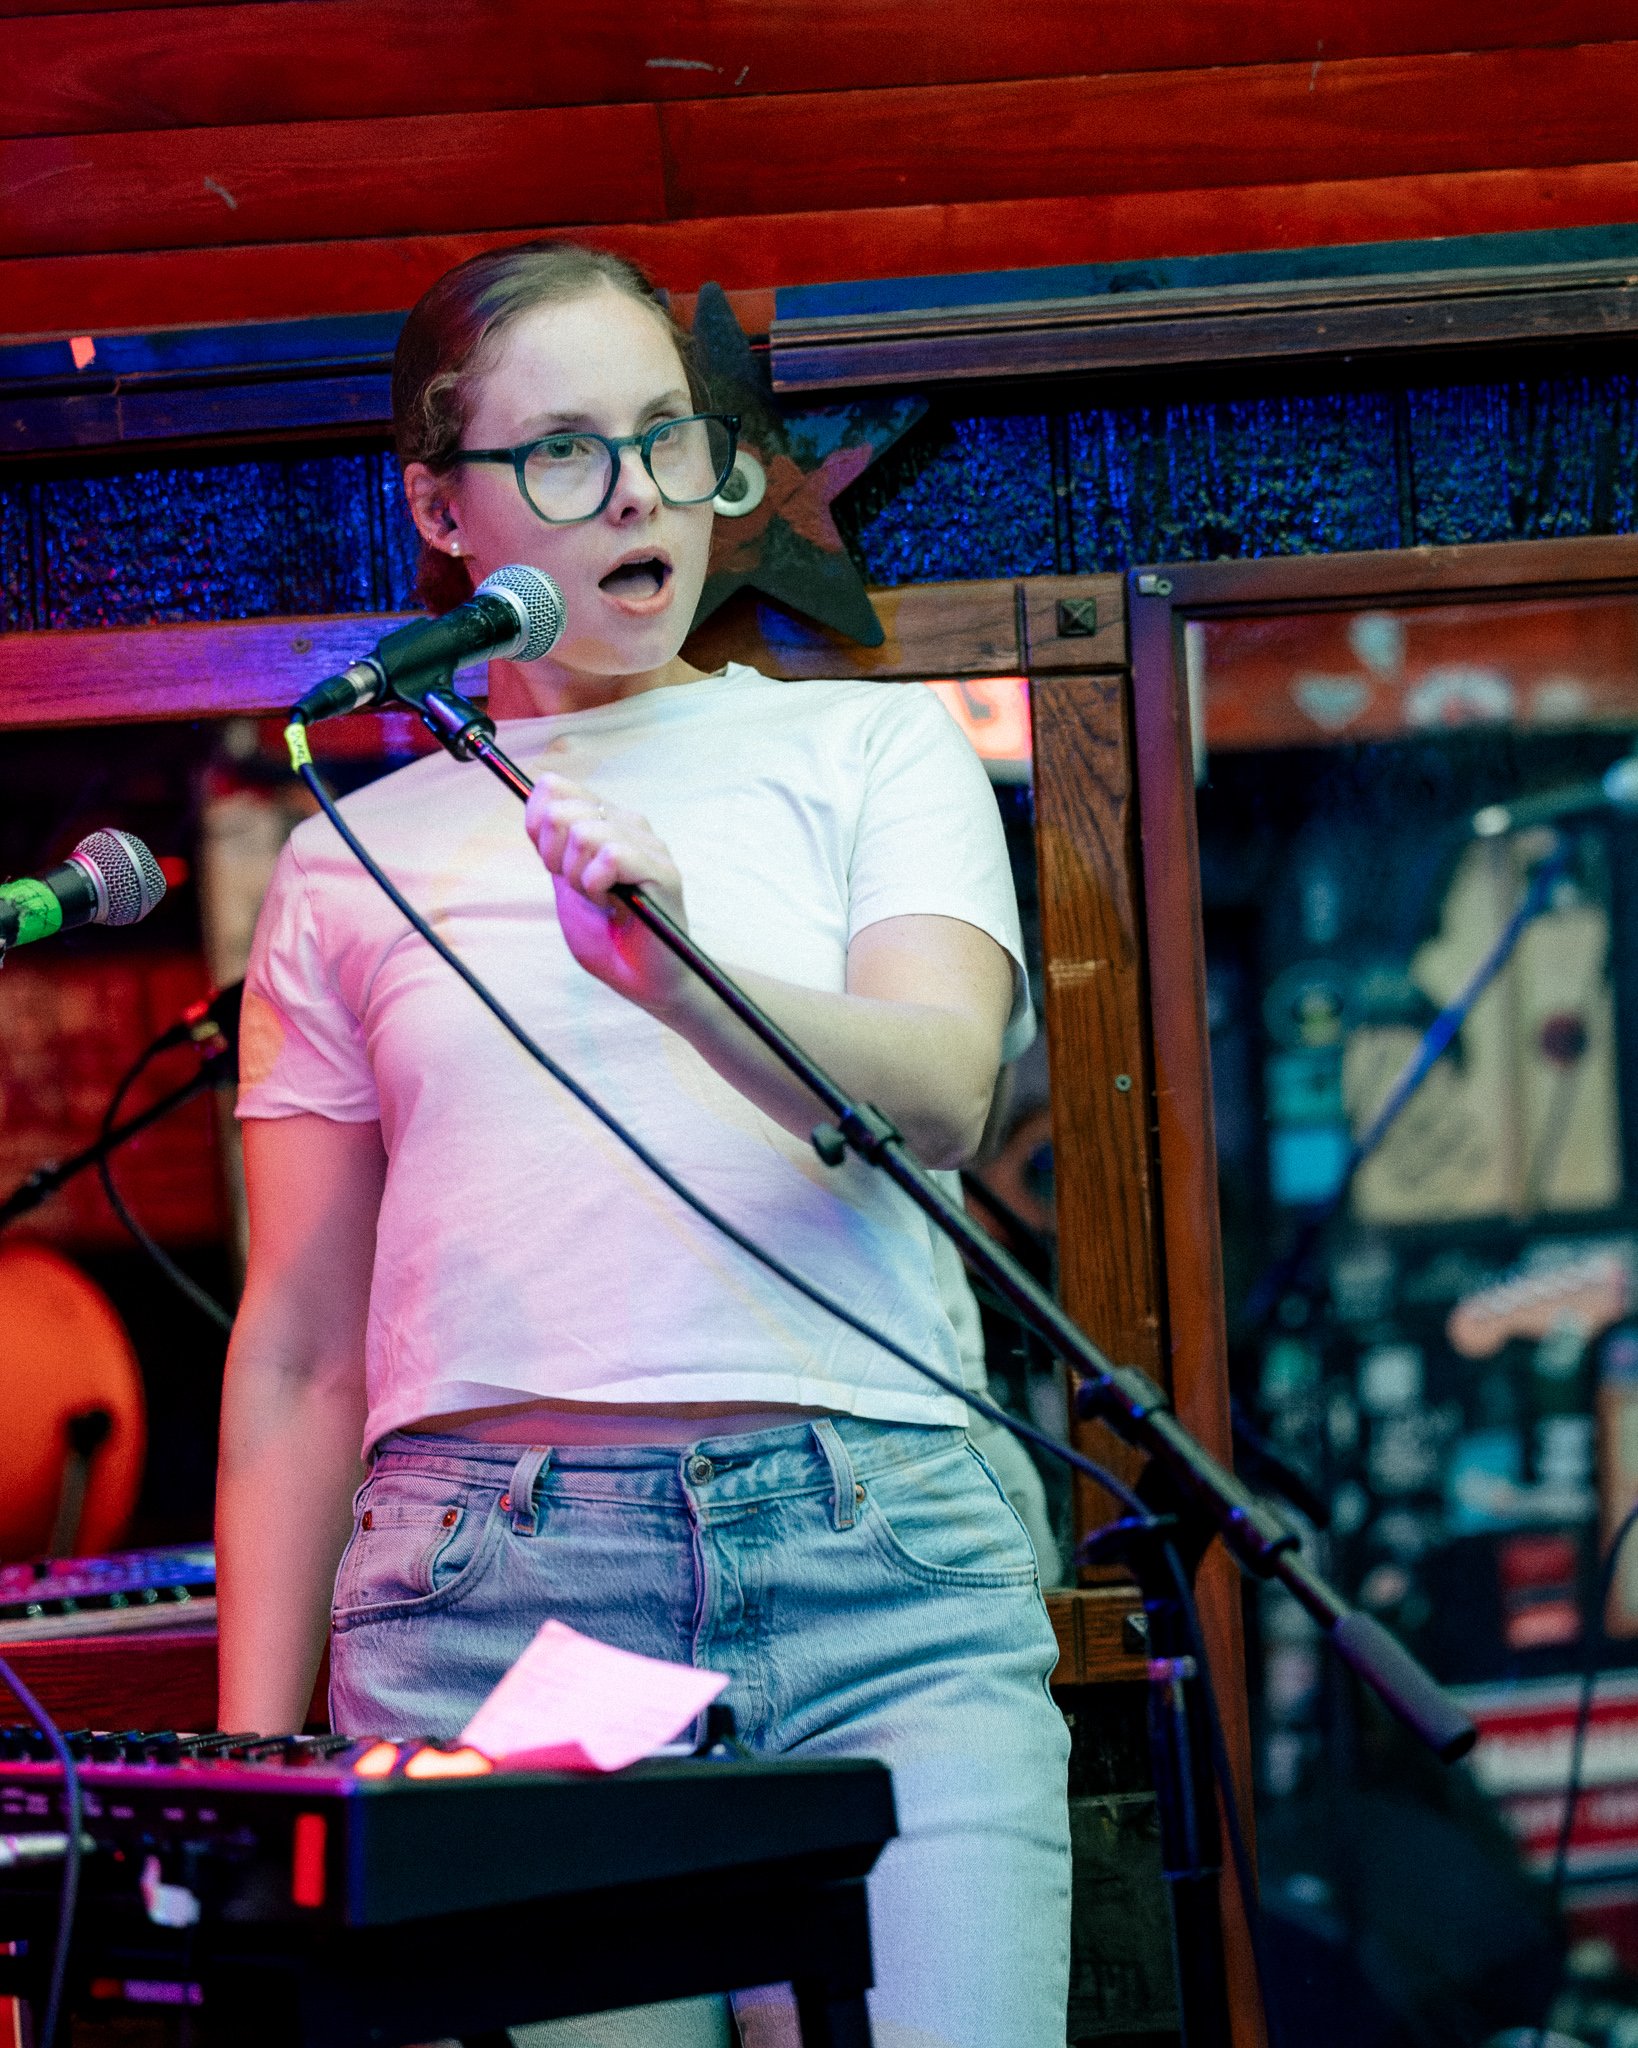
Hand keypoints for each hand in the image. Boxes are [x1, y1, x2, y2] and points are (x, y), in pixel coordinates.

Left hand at [522, 772, 690, 1013]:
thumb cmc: (607, 938)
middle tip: (578, 889)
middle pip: (561, 809)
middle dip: (553, 858)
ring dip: (578, 877)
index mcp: (604, 821)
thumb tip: (537, 806)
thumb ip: (551, 846)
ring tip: (599, 900)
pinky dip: (597, 886)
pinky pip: (610, 855)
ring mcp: (648, 843)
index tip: (551, 865)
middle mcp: (627, 823)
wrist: (642, 982)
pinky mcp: (662, 869)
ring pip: (583, 833)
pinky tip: (613, 905)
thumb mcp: (565, 884)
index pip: (554, 787)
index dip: (537, 826)